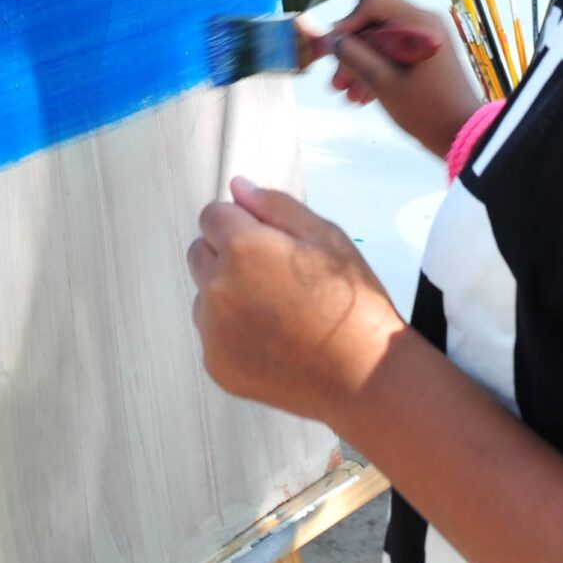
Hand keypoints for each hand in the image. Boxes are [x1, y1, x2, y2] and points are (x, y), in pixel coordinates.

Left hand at [187, 178, 409, 425]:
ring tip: (277, 311)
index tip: (267, 240)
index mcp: (242, 248)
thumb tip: (238, 188)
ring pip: (205, 295)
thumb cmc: (351, 305)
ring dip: (228, 295)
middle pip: (200, 253)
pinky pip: (212, 334)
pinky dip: (233, 333)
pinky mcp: (216, 363)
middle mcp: (217, 287)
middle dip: (228, 255)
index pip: (211, 216)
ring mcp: (213, 330)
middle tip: (275, 275)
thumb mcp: (326, 237)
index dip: (241, 223)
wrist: (362, 374)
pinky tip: (273, 339)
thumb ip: (275, 206)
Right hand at [326, 0, 484, 156]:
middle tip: (337, 83)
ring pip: (379, 38)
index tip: (340, 50)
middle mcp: (422, 21)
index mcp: (418, 21)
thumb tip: (330, 39)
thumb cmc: (427, 110)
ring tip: (347, 94)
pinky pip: (392, 51)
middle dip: (351, 50)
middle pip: (373, 20)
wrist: (463, 134)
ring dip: (360, 63)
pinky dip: (376, 68)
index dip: (350, 19)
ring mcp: (425, 37)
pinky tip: (362, 95)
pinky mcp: (425, 53)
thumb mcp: (383, 83)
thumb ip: (353, 56)